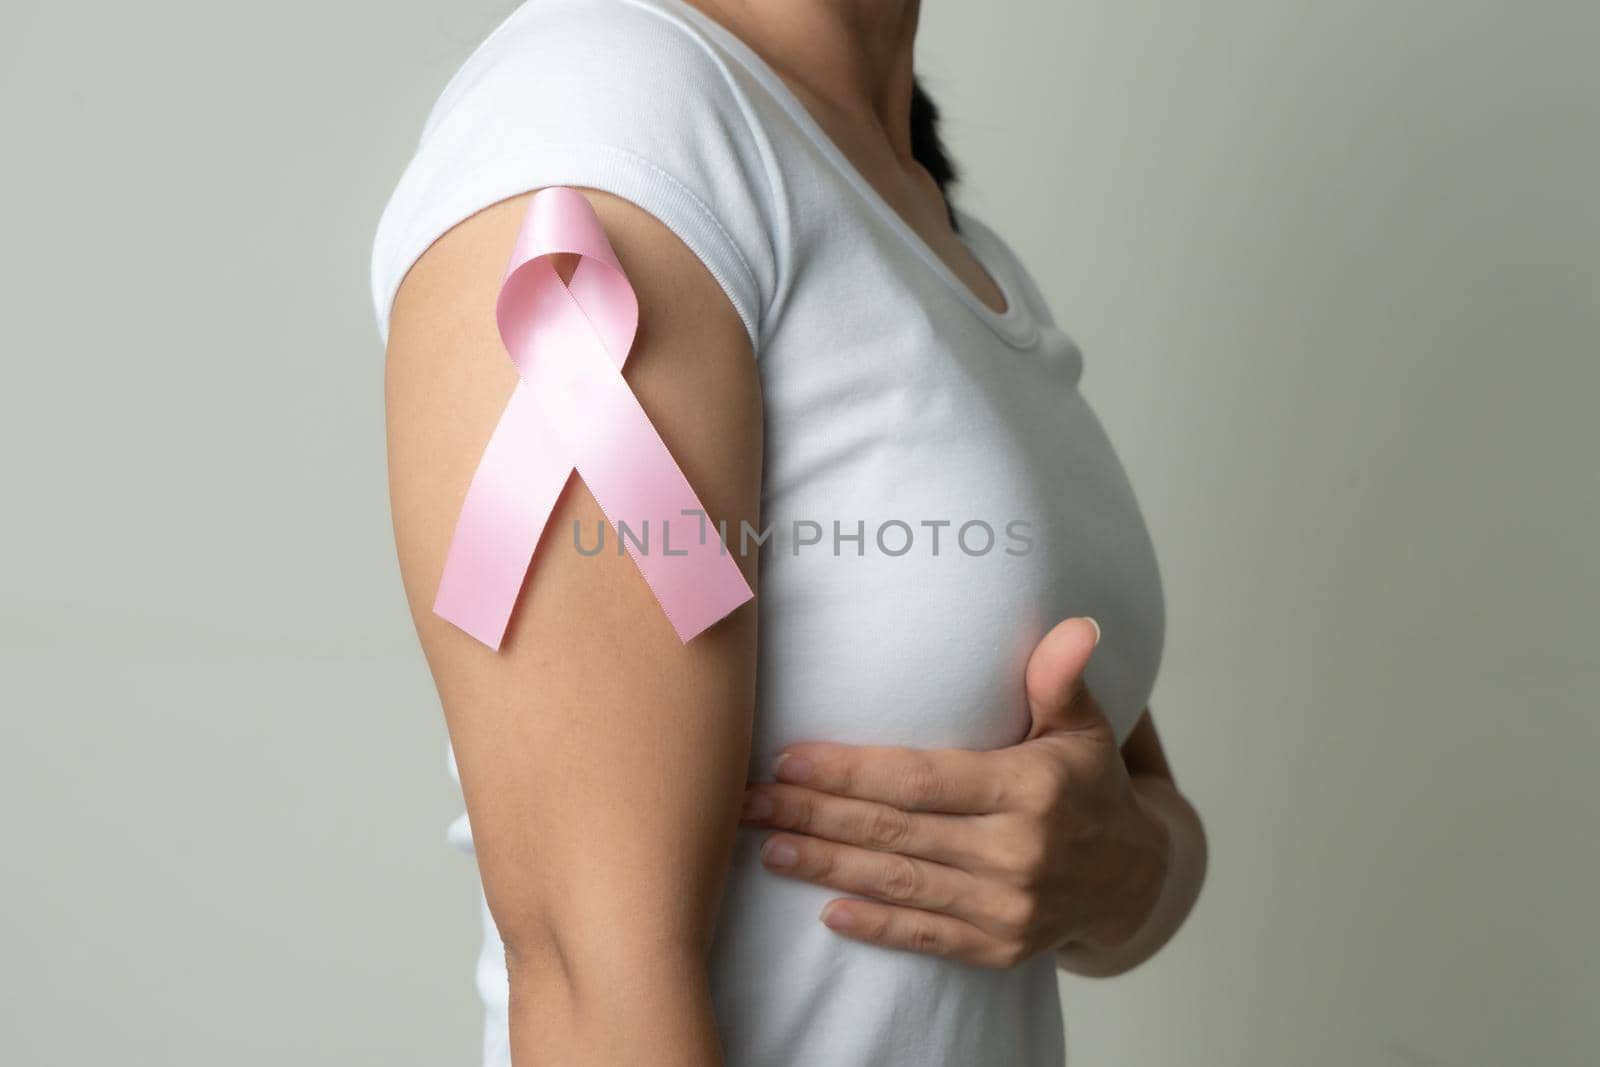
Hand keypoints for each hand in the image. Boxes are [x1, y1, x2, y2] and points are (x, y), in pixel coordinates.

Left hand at [740, 617, 1170, 968]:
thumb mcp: (1084, 727)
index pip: (922, 779)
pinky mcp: (1001, 951)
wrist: (1131, 878)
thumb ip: (1061, 679)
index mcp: (1032, 789)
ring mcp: (1009, 909)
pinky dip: (876, 928)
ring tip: (769, 848)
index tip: (788, 756)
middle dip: (814, 815)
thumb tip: (1076, 625)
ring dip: (827, 867)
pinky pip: (926, 938)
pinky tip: (826, 913)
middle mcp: (1019, 854)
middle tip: (749, 801)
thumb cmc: (1087, 785)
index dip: (849, 770)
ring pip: (900, 884)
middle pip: (896, 831)